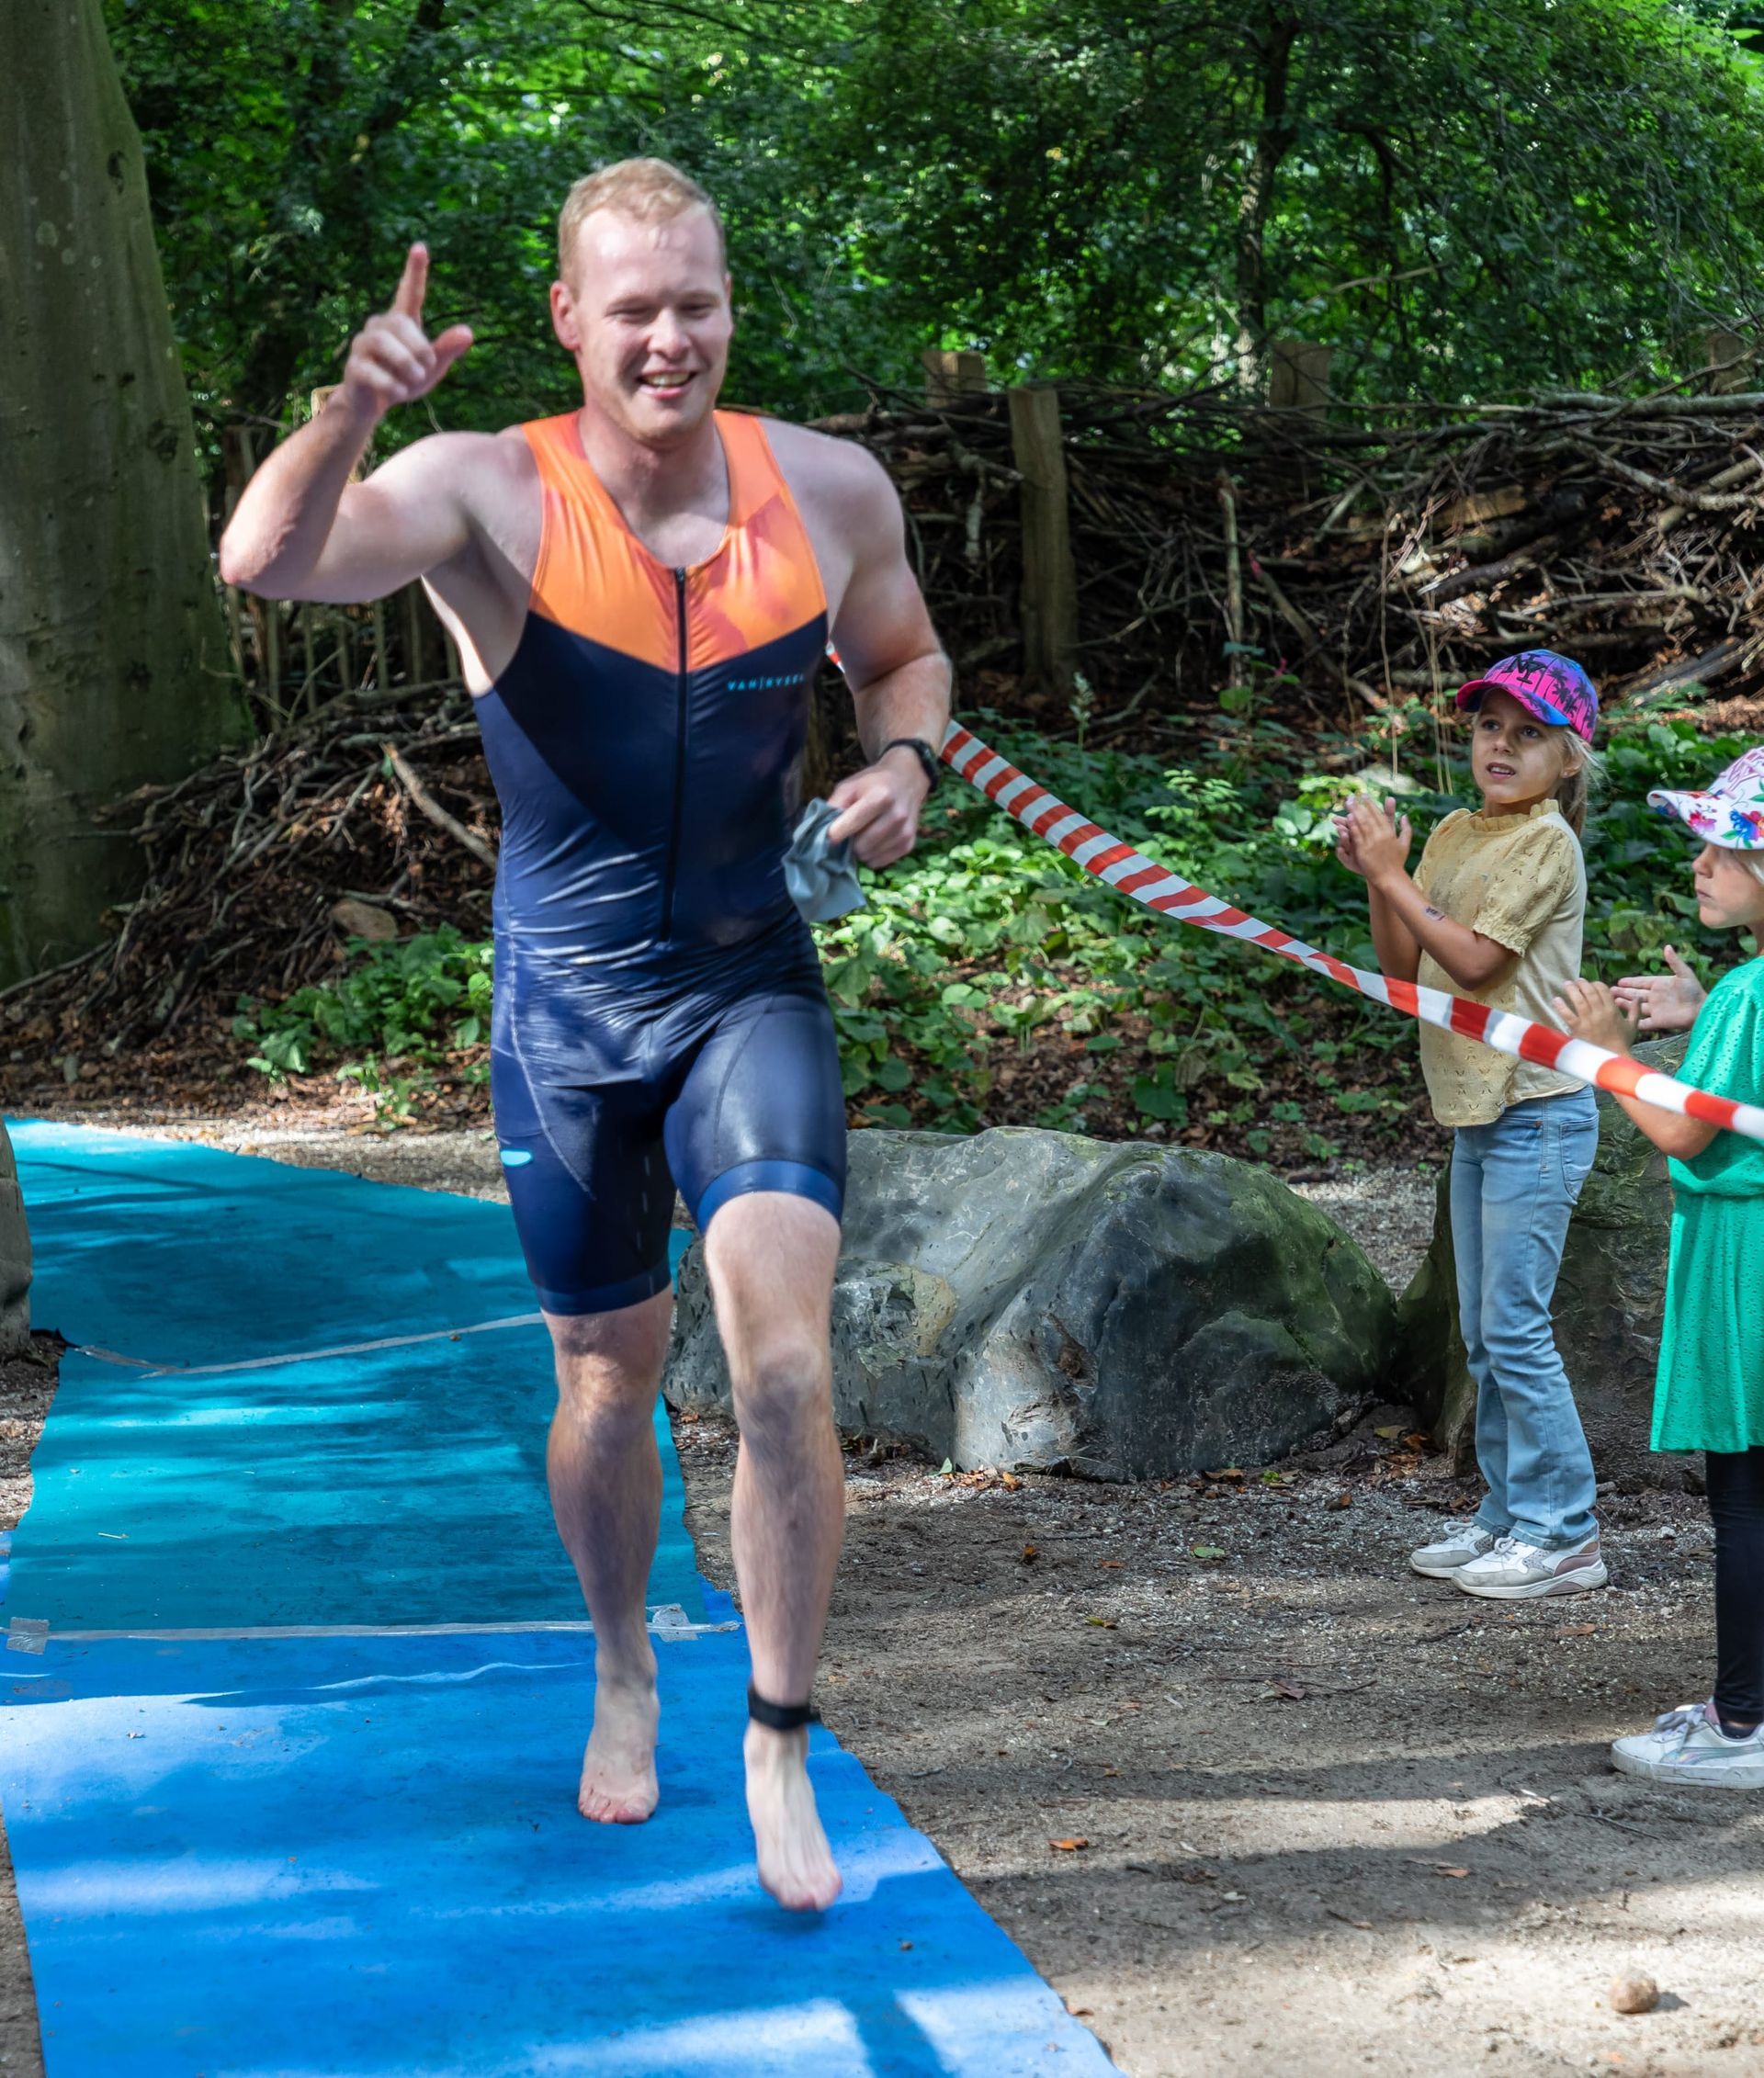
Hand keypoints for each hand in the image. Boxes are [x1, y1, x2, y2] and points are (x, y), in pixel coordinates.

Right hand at [339, 244, 472, 423]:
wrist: (373, 404)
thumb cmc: (405, 379)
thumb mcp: (432, 367)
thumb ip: (447, 350)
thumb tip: (468, 332)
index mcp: (401, 323)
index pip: (409, 292)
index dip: (415, 271)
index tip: (420, 248)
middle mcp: (380, 327)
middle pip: (399, 323)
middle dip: (418, 347)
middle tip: (428, 367)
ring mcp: (363, 345)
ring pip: (381, 342)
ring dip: (404, 362)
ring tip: (416, 379)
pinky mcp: (354, 366)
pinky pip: (370, 370)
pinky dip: (389, 382)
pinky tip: (400, 391)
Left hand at [827, 747, 927, 867]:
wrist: (907, 780)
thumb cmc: (873, 783)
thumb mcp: (850, 785)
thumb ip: (834, 805)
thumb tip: (821, 830)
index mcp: (880, 797)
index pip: (852, 823)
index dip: (835, 834)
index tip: (828, 836)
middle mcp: (896, 815)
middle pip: (861, 845)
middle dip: (849, 843)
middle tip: (848, 834)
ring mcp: (905, 831)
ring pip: (869, 856)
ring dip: (859, 851)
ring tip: (861, 835)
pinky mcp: (909, 844)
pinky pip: (880, 862)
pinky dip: (871, 856)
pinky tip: (872, 842)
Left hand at [1340, 793, 1412, 885]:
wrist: (1390, 877)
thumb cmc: (1397, 861)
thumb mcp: (1404, 844)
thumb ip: (1406, 829)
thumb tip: (1405, 816)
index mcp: (1389, 833)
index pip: (1378, 814)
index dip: (1371, 804)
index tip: (1365, 796)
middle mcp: (1380, 836)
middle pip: (1368, 817)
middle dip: (1359, 805)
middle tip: (1352, 796)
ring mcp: (1371, 843)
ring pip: (1361, 824)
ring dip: (1354, 812)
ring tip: (1347, 803)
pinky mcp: (1363, 851)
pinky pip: (1357, 836)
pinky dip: (1352, 826)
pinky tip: (1347, 818)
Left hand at [1553, 977, 1638, 1055]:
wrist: (1612, 1058)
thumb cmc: (1622, 1043)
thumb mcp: (1632, 1026)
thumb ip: (1635, 1011)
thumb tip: (1638, 998)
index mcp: (1612, 1011)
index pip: (1603, 990)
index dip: (1596, 984)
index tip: (1591, 983)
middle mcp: (1600, 1013)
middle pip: (1589, 992)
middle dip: (1582, 984)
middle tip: (1577, 981)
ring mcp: (1588, 1021)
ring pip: (1578, 1000)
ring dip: (1571, 989)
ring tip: (1567, 984)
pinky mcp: (1577, 1029)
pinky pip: (1567, 1014)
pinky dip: (1561, 1006)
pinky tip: (1556, 999)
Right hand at [1612, 944, 1706, 1033]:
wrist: (1702, 1009)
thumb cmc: (1695, 991)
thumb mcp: (1685, 974)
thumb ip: (1674, 961)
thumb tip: (1667, 946)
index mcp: (1660, 985)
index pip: (1641, 982)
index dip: (1631, 981)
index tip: (1619, 980)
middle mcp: (1656, 997)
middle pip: (1635, 994)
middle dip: (1623, 992)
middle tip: (1609, 990)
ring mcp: (1656, 1010)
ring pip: (1636, 1007)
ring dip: (1625, 1004)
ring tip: (1613, 1001)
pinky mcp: (1658, 1021)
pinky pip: (1643, 1023)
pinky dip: (1634, 1022)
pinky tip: (1624, 1020)